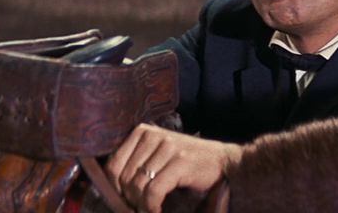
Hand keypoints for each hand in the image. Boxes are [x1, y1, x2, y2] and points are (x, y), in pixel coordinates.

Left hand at [106, 123, 241, 212]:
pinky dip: (152, 206)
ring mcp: (168, 147)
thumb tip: (113, 191)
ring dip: (142, 205)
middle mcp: (153, 136)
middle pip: (124, 177)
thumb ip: (137, 165)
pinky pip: (154, 191)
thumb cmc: (189, 164)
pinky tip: (158, 211)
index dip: (115, 189)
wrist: (224, 163)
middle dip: (129, 199)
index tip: (126, 201)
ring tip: (150, 210)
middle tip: (140, 209)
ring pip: (138, 185)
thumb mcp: (158, 158)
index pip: (113, 165)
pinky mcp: (181, 161)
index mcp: (143, 132)